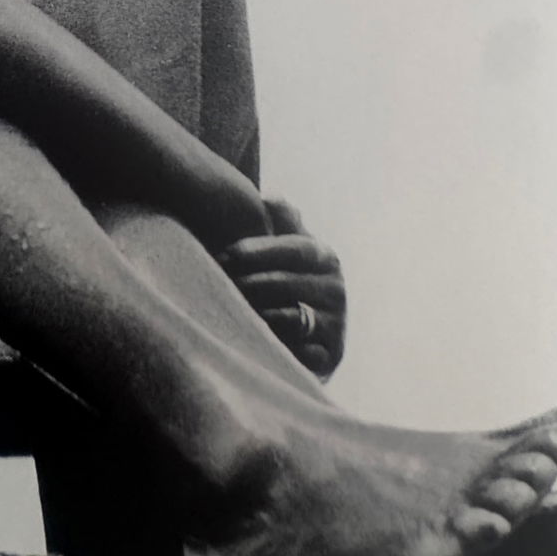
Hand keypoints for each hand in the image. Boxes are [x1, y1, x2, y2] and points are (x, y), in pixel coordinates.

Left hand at [217, 197, 346, 379]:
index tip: (227, 253)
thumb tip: (267, 197)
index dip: (259, 250)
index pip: (294, 249)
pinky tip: (255, 339)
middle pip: (290, 283)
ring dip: (260, 313)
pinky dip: (279, 345)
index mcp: (325, 257)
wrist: (309, 337)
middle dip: (251, 281)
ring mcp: (335, 326)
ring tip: (231, 307)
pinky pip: (302, 353)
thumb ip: (281, 221)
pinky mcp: (329, 359)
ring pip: (293, 318)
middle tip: (219, 281)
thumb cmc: (287, 281)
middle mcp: (337, 291)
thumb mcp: (288, 249)